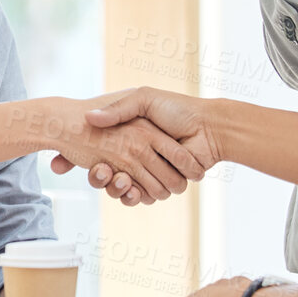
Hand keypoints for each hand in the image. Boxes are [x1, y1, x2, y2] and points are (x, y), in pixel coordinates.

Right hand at [49, 87, 222, 206]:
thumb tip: (89, 117)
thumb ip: (118, 109)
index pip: (101, 152)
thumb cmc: (177, 109)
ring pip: (122, 187)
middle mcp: (138, 154)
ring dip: (118, 188)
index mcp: (131, 135)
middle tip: (102, 170)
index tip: (89, 157)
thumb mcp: (144, 99)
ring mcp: (149, 170)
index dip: (93, 157)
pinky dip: (134, 196)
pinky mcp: (161, 184)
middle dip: (103, 176)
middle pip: (108, 173)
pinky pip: (140, 196)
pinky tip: (131, 188)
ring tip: (119, 178)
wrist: (209, 127)